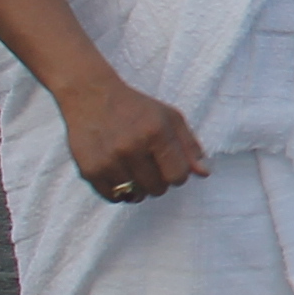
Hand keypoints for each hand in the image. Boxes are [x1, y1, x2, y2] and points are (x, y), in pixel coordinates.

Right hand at [63, 77, 207, 202]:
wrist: (90, 97)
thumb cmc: (136, 108)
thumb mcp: (169, 118)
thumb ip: (189, 146)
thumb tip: (204, 174)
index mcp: (155, 132)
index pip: (178, 176)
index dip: (178, 175)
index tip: (170, 167)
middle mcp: (131, 147)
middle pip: (158, 188)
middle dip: (159, 182)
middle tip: (150, 166)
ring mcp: (108, 160)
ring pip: (135, 195)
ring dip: (138, 188)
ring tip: (134, 169)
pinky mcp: (89, 170)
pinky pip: (112, 197)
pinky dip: (118, 192)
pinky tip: (119, 174)